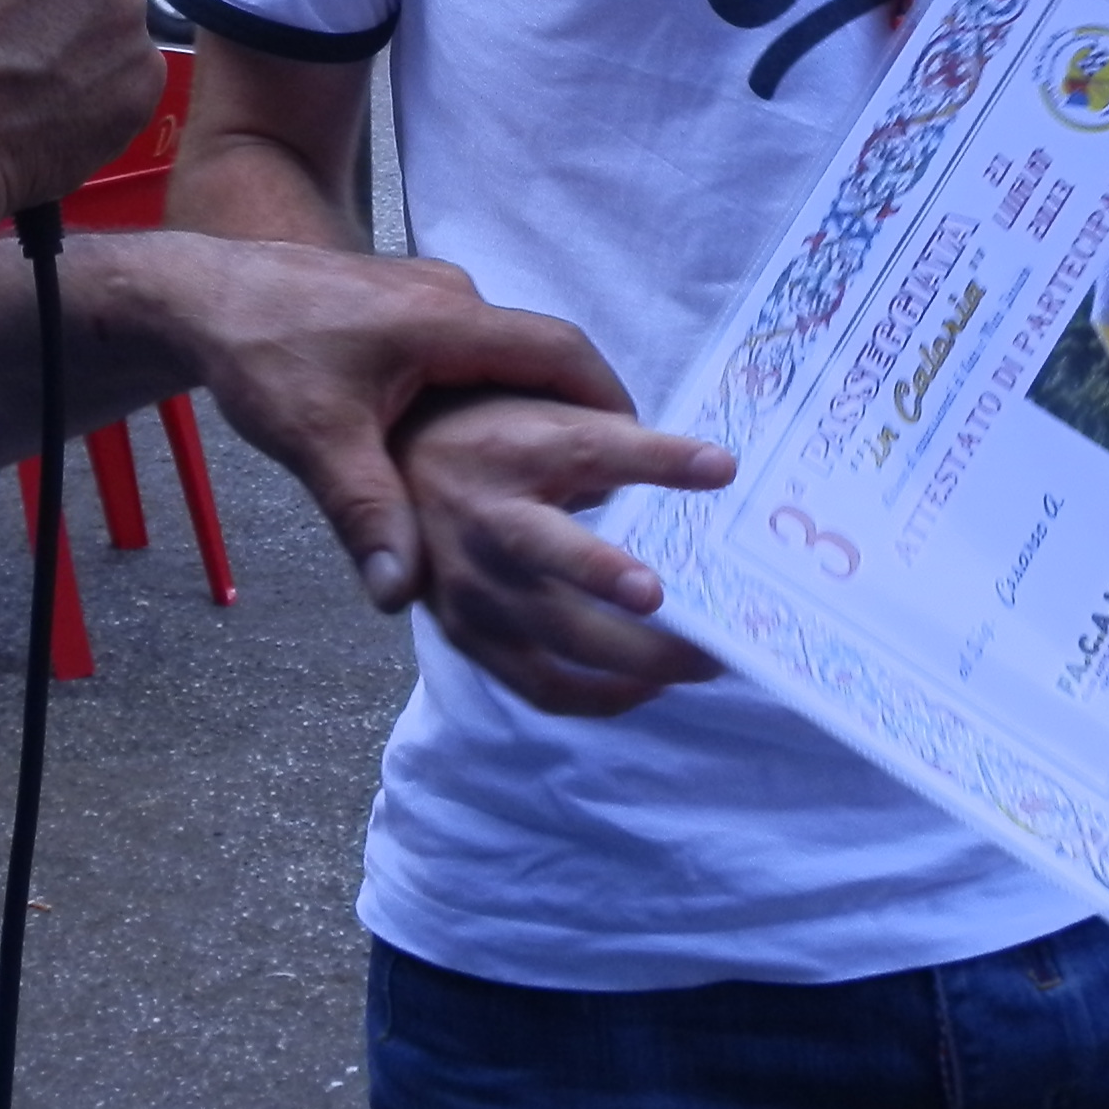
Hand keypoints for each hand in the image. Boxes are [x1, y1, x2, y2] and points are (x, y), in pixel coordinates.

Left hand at [148, 240, 640, 611]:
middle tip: (603, 470)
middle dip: (578, 407)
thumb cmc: (259, 352)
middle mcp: (447, 298)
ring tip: (543, 466)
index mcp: (446, 323)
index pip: (562, 352)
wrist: (195, 292)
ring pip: (500, 349)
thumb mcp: (317, 442)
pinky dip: (483, 387)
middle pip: (542, 350)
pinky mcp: (394, 304)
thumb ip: (368, 516)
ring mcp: (421, 296)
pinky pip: (463, 345)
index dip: (609, 398)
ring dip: (527, 399)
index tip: (645, 445)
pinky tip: (465, 439)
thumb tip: (404, 598)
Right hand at [392, 392, 730, 719]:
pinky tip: (646, 687)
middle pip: (560, 559)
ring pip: (559, 640)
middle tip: (708, 616)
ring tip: (703, 664)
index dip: (657, 458)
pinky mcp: (465, 633)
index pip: (593, 449)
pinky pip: (539, 684)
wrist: (388, 474)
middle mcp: (488, 518)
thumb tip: (708, 472)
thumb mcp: (543, 412)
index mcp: (515, 450)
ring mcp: (472, 585)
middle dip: (629, 589)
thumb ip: (610, 440)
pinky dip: (599, 696)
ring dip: (639, 661)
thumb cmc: (490, 436)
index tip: (721, 468)